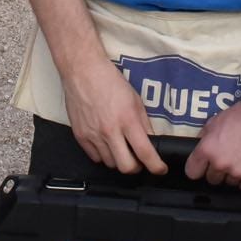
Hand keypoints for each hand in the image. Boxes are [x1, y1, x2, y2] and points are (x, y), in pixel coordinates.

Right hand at [59, 56, 165, 175]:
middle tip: (139, 161)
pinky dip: (104, 155)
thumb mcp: (135, 99)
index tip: (160, 169)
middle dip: (136, 168)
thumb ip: (143, 123)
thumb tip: (151, 141)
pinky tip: (107, 144)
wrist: (83, 71)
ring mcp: (93, 135)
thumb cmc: (109, 81)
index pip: (145, 152)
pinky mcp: (80, 136)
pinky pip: (95, 157)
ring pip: (110, 164)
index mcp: (127, 120)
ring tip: (121, 148)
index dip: (156, 166)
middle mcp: (110, 131)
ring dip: (119, 160)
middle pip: (126, 166)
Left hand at [186, 103, 240, 190]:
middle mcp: (220, 163)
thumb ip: (205, 137)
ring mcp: (237, 172)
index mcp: (207, 149)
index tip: (202, 166)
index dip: (198, 168)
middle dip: (218, 170)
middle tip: (228, 158)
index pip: (192, 172)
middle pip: (212, 179)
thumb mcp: (216, 120)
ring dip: (234, 174)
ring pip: (230, 183)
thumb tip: (201, 149)